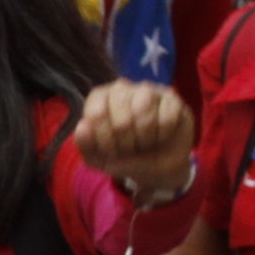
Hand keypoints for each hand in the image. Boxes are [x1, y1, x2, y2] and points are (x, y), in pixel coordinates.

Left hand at [72, 79, 195, 195]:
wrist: (156, 166)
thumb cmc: (123, 157)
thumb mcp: (99, 159)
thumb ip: (85, 145)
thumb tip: (83, 127)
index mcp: (99, 98)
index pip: (96, 115)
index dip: (104, 141)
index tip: (111, 152)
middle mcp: (121, 88)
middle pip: (121, 119)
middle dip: (126, 144)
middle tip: (130, 149)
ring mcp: (147, 90)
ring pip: (144, 113)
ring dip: (144, 139)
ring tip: (144, 143)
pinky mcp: (171, 98)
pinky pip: (167, 118)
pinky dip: (163, 135)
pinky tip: (161, 136)